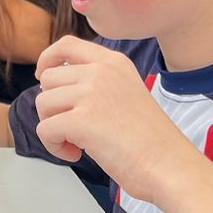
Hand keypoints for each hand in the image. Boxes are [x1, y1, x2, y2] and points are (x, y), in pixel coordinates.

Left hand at [33, 36, 207, 203]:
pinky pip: (44, 129)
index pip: (66, 45)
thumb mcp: (126, 93)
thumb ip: (97, 83)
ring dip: (54, 128)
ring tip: (79, 144)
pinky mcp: (81, 120)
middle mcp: (100, 72)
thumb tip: (55, 86)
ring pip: (43, 103)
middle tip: (74, 129)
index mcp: (114, 63)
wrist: (171, 167)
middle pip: (48, 79)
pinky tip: (77, 155)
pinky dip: (55, 146)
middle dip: (52, 106)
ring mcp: (91, 93)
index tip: (42, 78)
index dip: (47, 60)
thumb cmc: (151, 141)